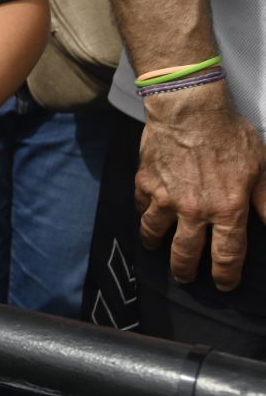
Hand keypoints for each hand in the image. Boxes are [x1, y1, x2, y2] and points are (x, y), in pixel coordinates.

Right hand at [138, 90, 265, 289]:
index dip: (226, 274)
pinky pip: (142, 206)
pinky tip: (147, 213)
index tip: (224, 284)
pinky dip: (144, 213)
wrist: (190, 111)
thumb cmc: (229, 135)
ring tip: (156, 248)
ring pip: (155, 233)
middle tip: (186, 278)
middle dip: (186, 271)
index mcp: (226, 210)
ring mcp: (165, 199)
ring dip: (157, 245)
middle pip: (186, 253)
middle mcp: (194, 211)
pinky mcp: (145, 184)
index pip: (227, 254)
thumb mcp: (263, 168)